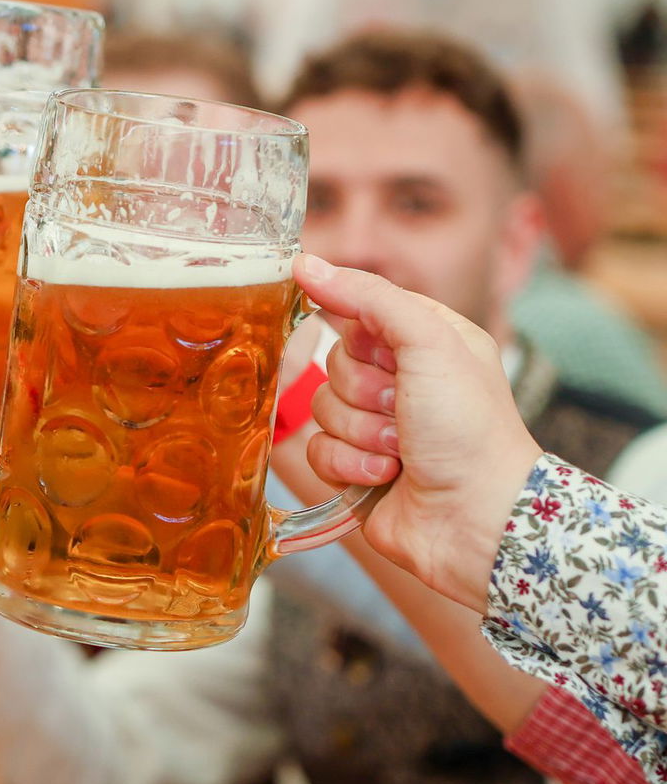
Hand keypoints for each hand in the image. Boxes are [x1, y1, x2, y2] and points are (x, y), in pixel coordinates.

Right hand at [294, 254, 542, 611]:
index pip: (360, 311)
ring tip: (402, 451)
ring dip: (361, 433)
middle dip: (365, 392)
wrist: (478, 520)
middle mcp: (402, 380)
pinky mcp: (355, 467)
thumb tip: (305, 263)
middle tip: (404, 411)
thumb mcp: (430, 343)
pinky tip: (386, 477)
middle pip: (334, 363)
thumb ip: (368, 298)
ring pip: (322, 408)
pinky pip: (317, 451)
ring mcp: (377, 426)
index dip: (358, 330)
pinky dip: (349, 465)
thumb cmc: (470, 429)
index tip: (366, 341)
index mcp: (427, 340)